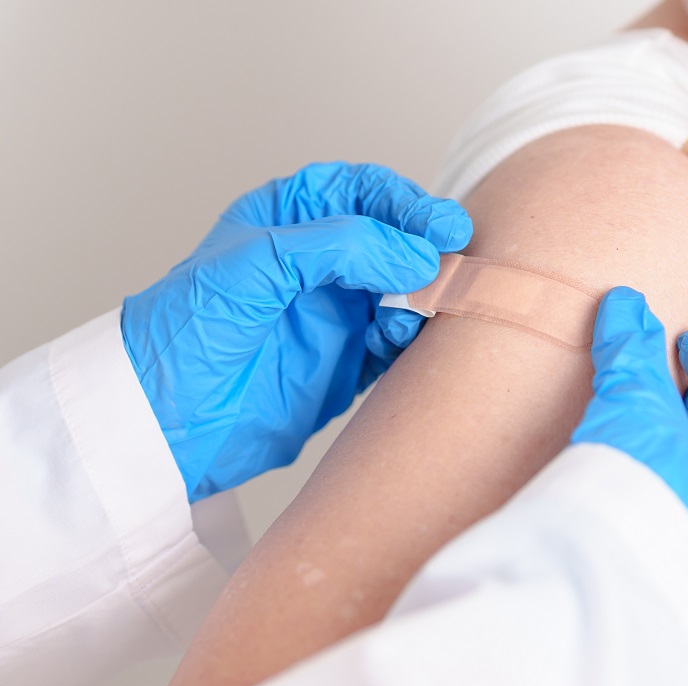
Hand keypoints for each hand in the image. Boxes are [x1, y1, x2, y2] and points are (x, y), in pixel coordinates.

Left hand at [122, 162, 471, 500]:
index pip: (361, 192)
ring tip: (412, 310)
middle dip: (425, 249)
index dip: (404, 202)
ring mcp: (337, 313)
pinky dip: (410, 339)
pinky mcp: (349, 363)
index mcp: (289, 221)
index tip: (440, 224)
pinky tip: (396, 342)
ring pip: (406, 290)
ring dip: (421, 296)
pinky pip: (399, 342)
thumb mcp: (254, 268)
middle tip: (449, 263)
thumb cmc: (187, 332)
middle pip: (396, 239)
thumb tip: (415, 254)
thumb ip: (337, 248)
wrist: (168, 421)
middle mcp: (319, 262)